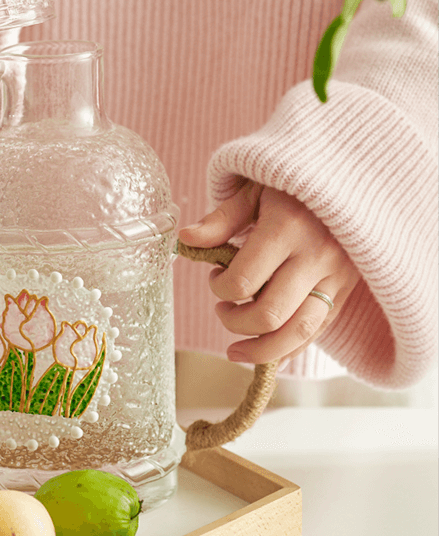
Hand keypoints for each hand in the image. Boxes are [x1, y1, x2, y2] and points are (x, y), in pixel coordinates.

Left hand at [178, 182, 359, 364]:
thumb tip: (185, 240)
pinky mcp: (346, 290)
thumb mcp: (254, 191)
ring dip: (261, 350)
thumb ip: (221, 220)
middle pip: (271, 315)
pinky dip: (290, 350)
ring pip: (299, 333)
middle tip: (222, 308)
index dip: (219, 288)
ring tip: (235, 350)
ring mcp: (337, 277)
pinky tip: (266, 355)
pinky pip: (318, 332)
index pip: (244, 281)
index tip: (214, 276)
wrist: (350, 180)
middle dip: (235, 322)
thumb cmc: (292, 184)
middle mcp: (316, 257)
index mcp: (288, 228)